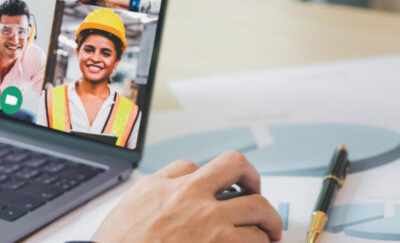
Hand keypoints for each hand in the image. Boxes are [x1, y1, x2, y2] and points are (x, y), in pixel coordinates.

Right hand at [92, 152, 281, 242]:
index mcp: (167, 186)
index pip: (199, 164)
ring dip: (265, 222)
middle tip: (256, 196)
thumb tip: (178, 185)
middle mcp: (191, 197)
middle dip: (254, 181)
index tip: (223, 188)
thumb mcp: (133, 204)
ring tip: (266, 233)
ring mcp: (209, 223)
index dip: (215, 177)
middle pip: (237, 168)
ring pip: (257, 208)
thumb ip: (158, 190)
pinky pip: (254, 241)